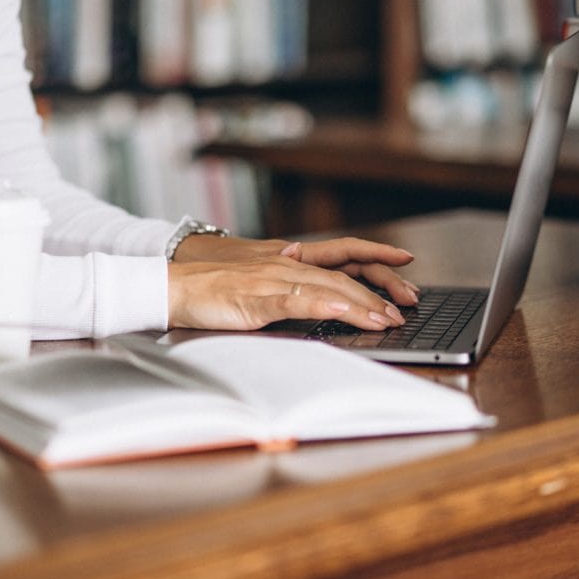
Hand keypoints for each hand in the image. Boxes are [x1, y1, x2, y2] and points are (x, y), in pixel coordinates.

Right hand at [167, 255, 409, 331]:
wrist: (173, 286)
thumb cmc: (211, 289)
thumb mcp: (257, 285)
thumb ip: (285, 286)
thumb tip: (313, 292)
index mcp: (289, 262)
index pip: (342, 260)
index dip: (376, 264)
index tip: (405, 272)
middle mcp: (286, 265)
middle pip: (343, 276)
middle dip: (379, 292)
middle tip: (405, 309)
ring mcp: (272, 281)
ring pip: (327, 288)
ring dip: (360, 304)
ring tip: (386, 319)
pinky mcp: (255, 298)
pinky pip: (295, 301)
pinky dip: (323, 305)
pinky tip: (342, 312)